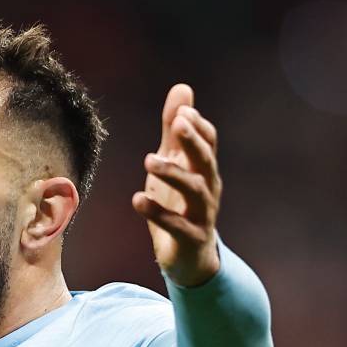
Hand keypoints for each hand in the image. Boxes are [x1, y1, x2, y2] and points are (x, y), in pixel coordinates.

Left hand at [132, 84, 222, 287]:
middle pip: (205, 161)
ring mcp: (202, 215)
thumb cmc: (181, 205)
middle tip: (177, 124)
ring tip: (148, 161)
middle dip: (193, 142)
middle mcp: (208, 189)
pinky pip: (176, 224)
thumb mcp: (176, 164)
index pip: (208, 142)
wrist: (191, 258)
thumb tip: (182, 89)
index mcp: (205, 170)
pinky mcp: (190, 238)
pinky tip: (137, 200)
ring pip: (194, 191)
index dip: (197, 126)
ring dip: (172, 174)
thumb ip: (175, 131)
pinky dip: (157, 212)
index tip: (182, 112)